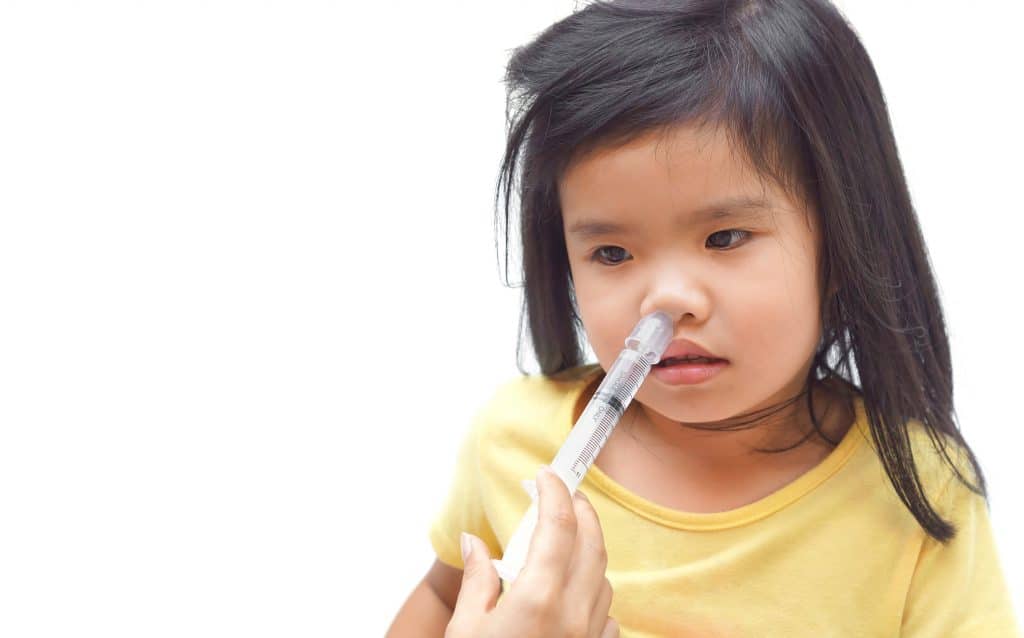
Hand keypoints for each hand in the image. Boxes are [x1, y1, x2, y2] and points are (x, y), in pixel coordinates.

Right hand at [446, 467, 618, 637]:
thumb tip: (472, 542)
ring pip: (603, 579)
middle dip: (581, 511)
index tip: (545, 475)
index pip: (558, 526)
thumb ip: (476, 581)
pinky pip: (606, 615)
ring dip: (587, 554)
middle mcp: (572, 614)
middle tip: (566, 494)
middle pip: (592, 544)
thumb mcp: (466, 629)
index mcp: (537, 600)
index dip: (554, 492)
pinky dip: (593, 594)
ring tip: (564, 544)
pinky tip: (572, 595)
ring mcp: (590, 636)